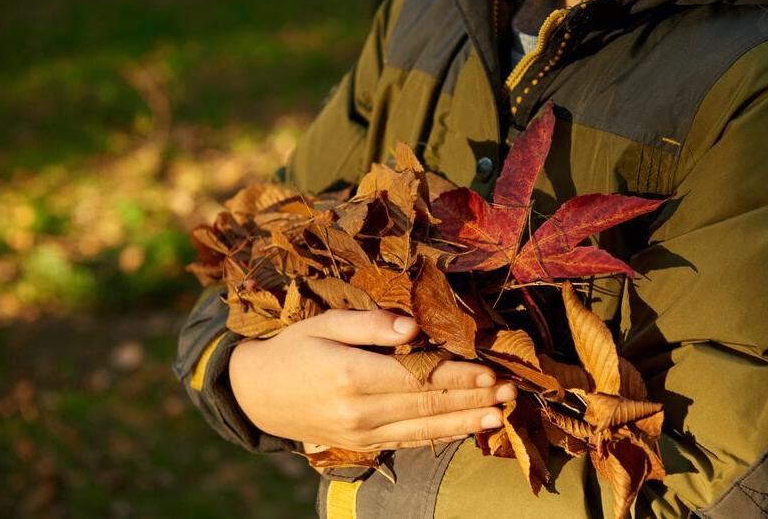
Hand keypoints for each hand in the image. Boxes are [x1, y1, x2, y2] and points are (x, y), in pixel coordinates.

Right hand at [228, 308, 514, 451]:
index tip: (491, 372)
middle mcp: (360, 410)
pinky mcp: (362, 443)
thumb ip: (369, 324)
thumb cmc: (293, 348)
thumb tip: (413, 327)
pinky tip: (466, 430)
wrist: (257, 394)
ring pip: (424, 428)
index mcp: (352, 375)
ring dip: (466, 422)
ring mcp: (362, 433)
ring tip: (501, 415)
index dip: (458, 376)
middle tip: (511, 392)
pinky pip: (409, 441)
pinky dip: (441, 436)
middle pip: (428, 405)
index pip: (418, 377)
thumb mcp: (324, 323)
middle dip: (473, 399)